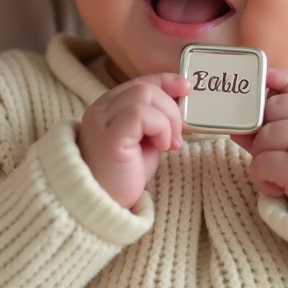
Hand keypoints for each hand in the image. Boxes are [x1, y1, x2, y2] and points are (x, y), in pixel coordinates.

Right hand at [77, 74, 189, 208]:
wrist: (103, 206)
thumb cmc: (122, 176)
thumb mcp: (145, 141)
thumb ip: (156, 121)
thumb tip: (180, 105)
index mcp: (108, 107)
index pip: (140, 82)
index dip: (166, 81)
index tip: (186, 88)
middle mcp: (101, 109)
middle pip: (145, 87)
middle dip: (171, 108)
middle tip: (177, 138)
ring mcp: (102, 120)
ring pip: (144, 94)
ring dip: (167, 119)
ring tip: (168, 145)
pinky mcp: (109, 136)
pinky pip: (140, 113)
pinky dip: (160, 127)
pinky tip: (161, 147)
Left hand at [232, 68, 287, 213]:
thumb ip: (269, 120)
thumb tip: (236, 126)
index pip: (287, 80)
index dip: (269, 86)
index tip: (264, 89)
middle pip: (267, 110)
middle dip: (264, 133)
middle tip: (280, 153)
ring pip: (262, 138)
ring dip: (262, 158)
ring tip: (282, 170)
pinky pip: (260, 164)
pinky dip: (262, 178)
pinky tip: (280, 184)